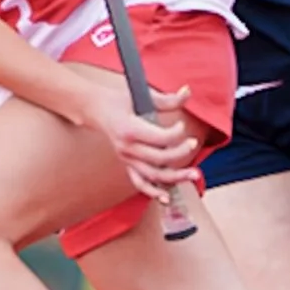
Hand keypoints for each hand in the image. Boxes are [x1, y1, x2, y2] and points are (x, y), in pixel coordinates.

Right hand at [77, 81, 199, 201]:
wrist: (95, 109)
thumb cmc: (117, 99)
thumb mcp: (141, 95)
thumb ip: (167, 99)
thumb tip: (187, 92)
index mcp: (129, 129)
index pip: (159, 138)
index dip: (176, 134)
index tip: (182, 126)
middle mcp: (127, 148)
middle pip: (158, 158)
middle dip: (180, 154)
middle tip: (193, 144)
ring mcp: (126, 158)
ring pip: (152, 175)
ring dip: (174, 178)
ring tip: (193, 175)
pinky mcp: (126, 164)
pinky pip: (139, 182)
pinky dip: (153, 191)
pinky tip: (167, 197)